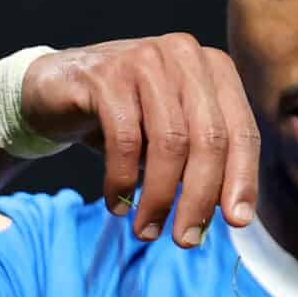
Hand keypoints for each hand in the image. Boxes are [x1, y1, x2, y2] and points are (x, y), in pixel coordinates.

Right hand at [19, 34, 259, 247]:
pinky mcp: (105, 75)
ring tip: (147, 230)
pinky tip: (118, 205)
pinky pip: (125, 141)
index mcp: (215, 69)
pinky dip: (123, 181)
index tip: (237, 223)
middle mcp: (186, 55)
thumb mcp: (172, 136)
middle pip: (210, 140)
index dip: (243, 180)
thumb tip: (234, 215)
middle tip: (186, 240)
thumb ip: (204, 163)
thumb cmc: (126, 118)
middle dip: (200, 198)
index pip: (242, 132)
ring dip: (160, 197)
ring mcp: (145, 59)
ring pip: (169, 143)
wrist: (55, 90)